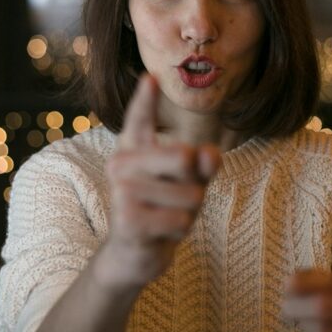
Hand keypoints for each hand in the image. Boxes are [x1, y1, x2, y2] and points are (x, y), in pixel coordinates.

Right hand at [96, 74, 219, 289]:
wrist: (133, 254)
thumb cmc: (163, 210)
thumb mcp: (189, 184)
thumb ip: (204, 166)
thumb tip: (210, 153)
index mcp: (133, 149)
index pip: (139, 119)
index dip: (145, 99)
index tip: (151, 77)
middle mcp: (121, 164)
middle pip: (185, 158)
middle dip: (195, 185)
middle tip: (176, 200)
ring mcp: (121, 191)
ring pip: (189, 196)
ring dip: (187, 215)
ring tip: (165, 219)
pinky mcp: (127, 220)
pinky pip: (180, 221)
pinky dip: (179, 232)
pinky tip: (159, 234)